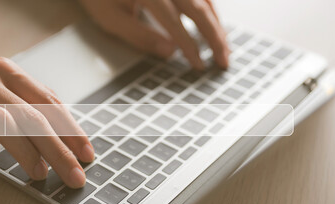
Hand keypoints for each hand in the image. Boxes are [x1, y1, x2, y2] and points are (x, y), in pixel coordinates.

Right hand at [0, 36, 93, 187]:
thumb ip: (27, 99)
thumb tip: (58, 123)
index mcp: (12, 73)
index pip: (50, 103)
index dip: (72, 129)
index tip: (87, 152)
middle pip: (35, 117)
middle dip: (59, 148)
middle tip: (74, 173)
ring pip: (7, 121)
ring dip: (27, 150)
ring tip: (40, 172)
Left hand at [80, 0, 229, 69]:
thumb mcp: (110, 17)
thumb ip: (139, 35)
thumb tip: (170, 52)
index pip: (175, 23)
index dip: (190, 46)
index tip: (199, 65)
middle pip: (199, 9)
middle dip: (214, 37)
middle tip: (224, 61)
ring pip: (205, 1)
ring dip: (217, 25)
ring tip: (224, 47)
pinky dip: (211, 12)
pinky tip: (214, 26)